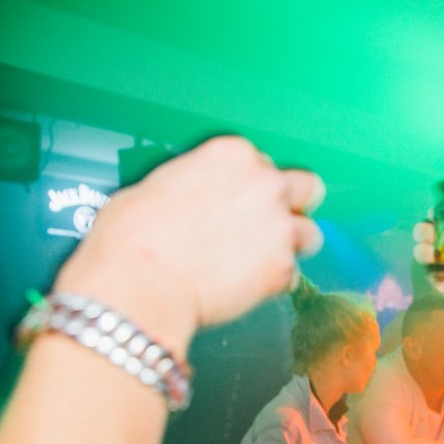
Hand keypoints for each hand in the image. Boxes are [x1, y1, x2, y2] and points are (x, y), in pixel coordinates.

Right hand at [55, 136, 323, 354]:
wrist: (139, 283)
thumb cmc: (133, 237)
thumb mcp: (157, 185)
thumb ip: (197, 183)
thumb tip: (196, 198)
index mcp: (233, 155)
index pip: (263, 162)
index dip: (252, 185)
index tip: (241, 200)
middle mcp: (265, 185)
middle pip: (307, 188)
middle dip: (293, 205)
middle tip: (271, 224)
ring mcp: (279, 228)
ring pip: (309, 234)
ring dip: (291, 246)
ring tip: (262, 261)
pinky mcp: (282, 269)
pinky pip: (292, 276)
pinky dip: (274, 283)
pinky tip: (247, 288)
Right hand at [412, 220, 443, 317]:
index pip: (437, 215)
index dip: (435, 212)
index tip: (438, 213)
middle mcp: (442, 242)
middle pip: (421, 231)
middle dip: (426, 231)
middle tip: (439, 235)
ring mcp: (438, 261)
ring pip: (420, 251)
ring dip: (434, 251)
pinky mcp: (437, 278)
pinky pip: (431, 270)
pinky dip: (443, 266)